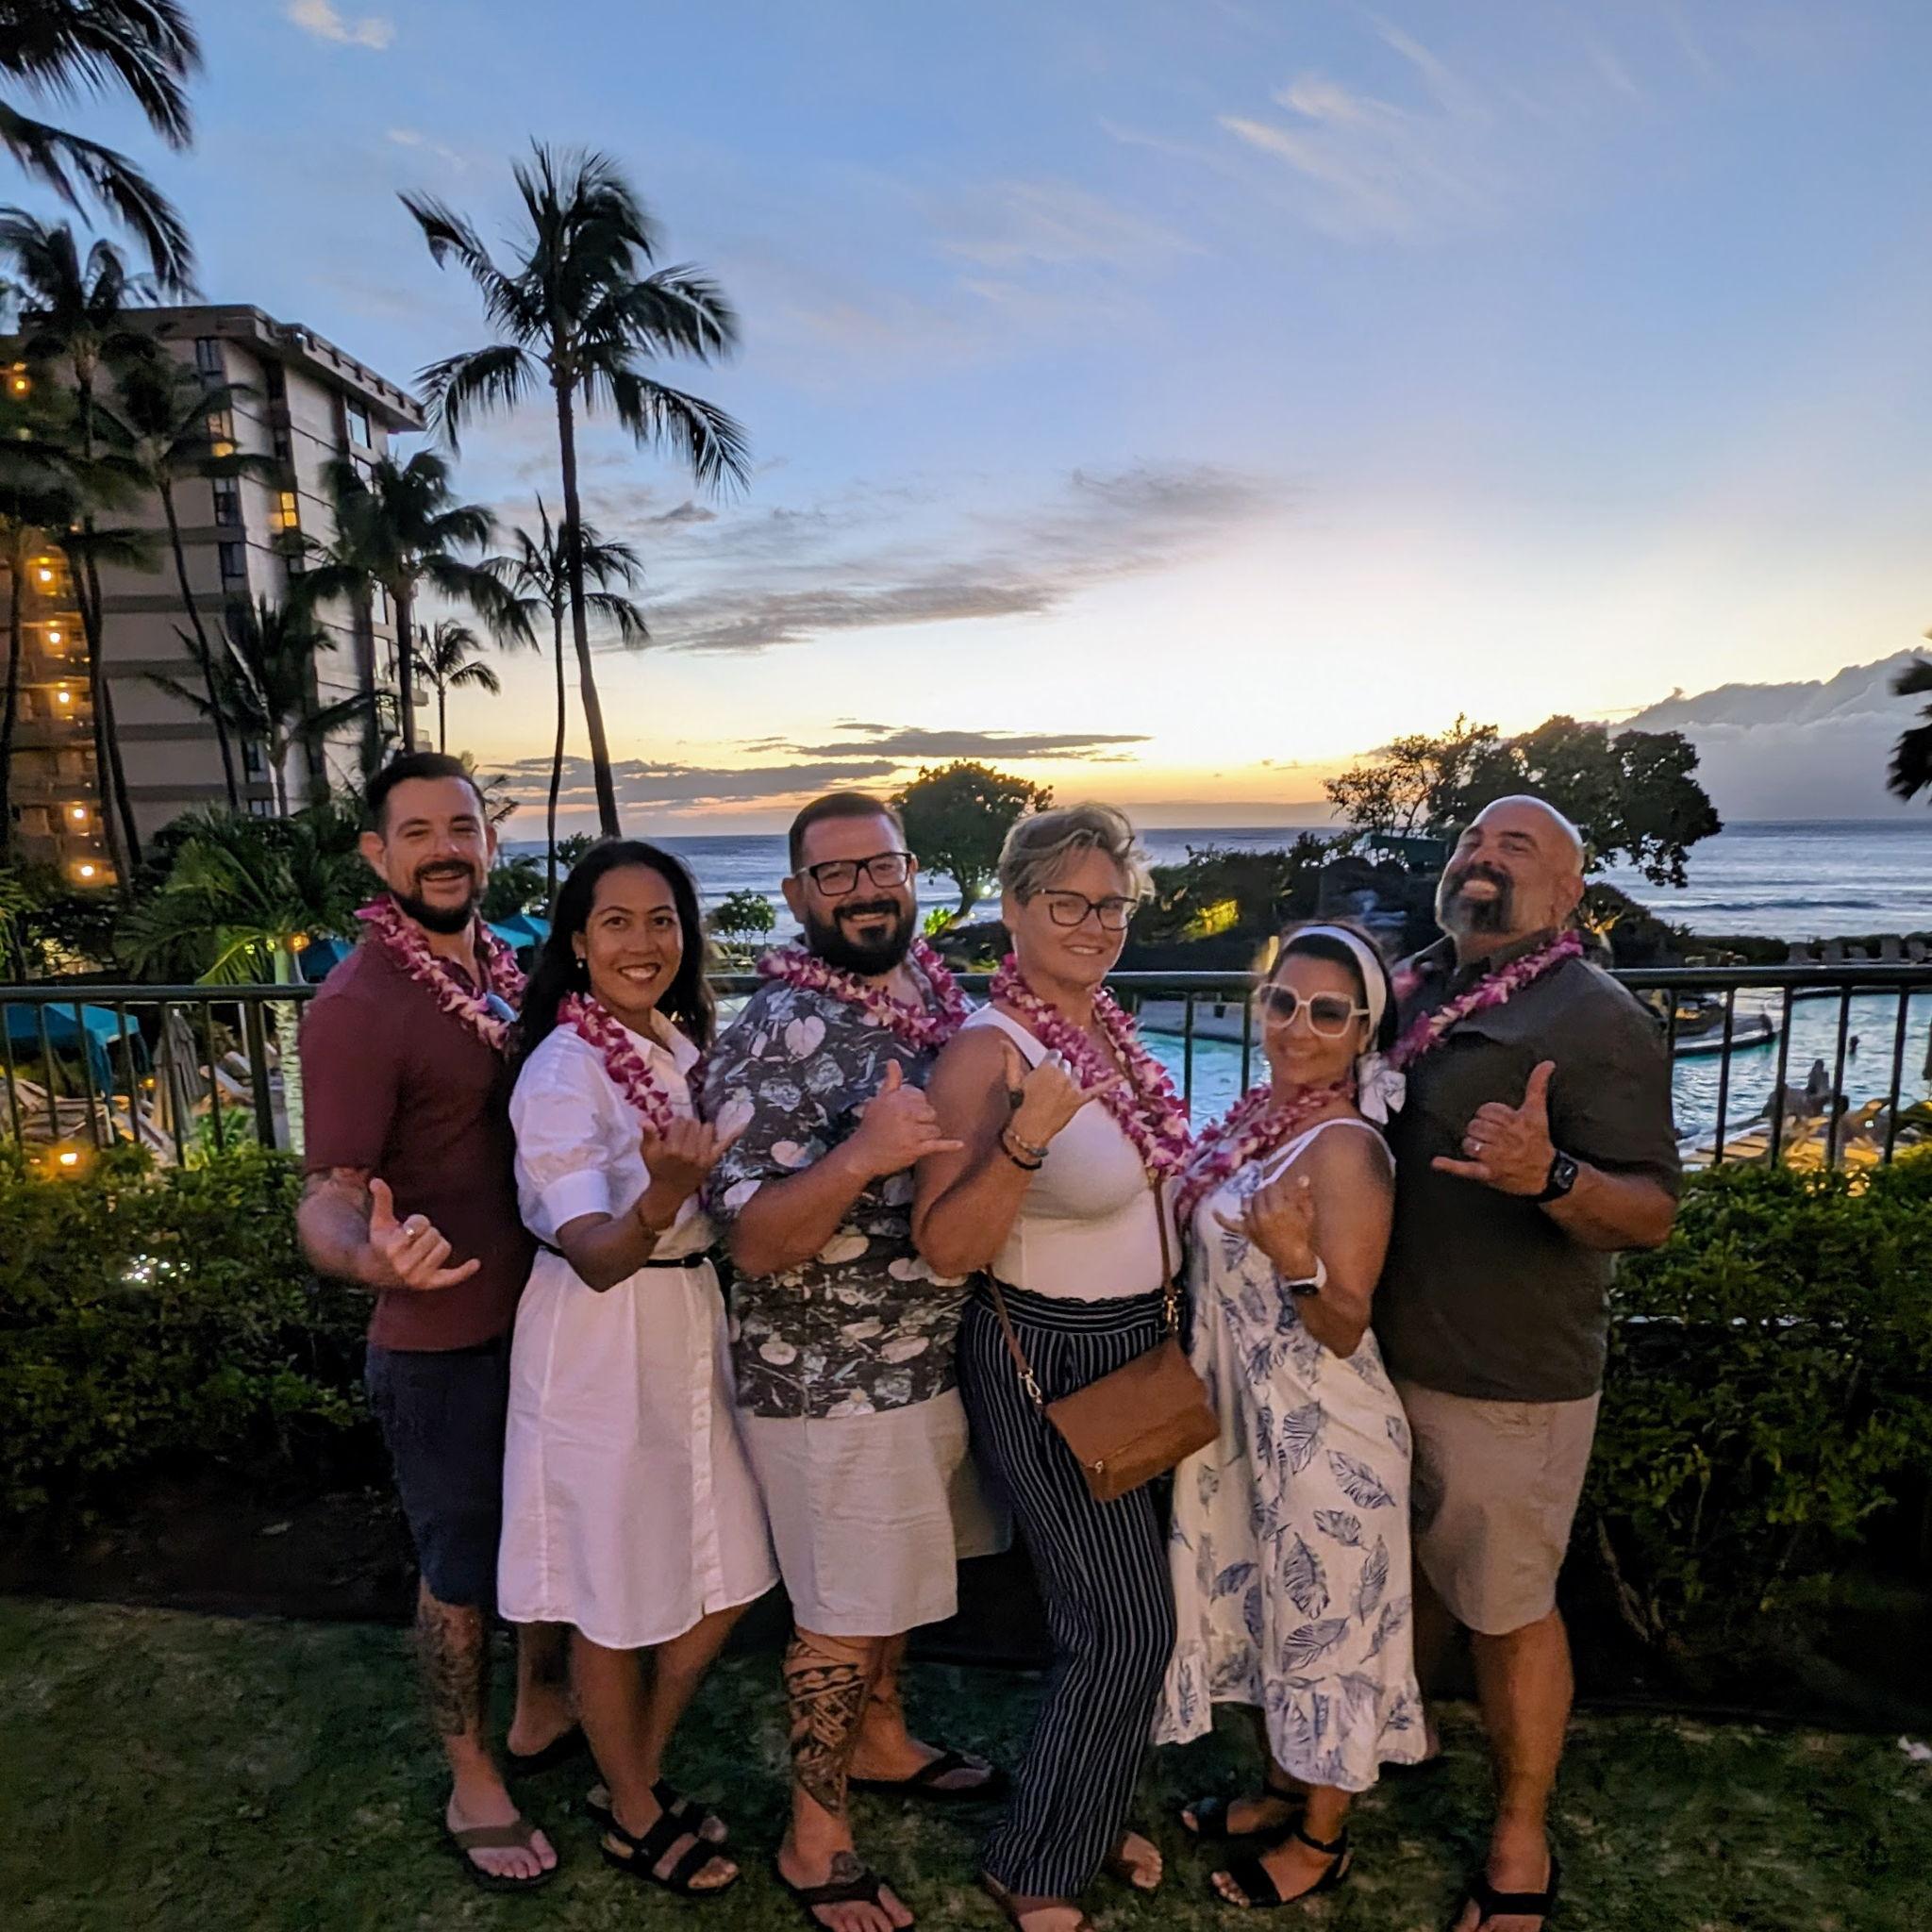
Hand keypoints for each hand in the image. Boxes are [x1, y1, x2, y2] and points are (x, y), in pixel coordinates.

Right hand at [363, 1178, 480, 1291]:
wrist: (375, 1272)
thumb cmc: (381, 1242)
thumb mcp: (379, 1221)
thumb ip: (382, 1200)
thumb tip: (376, 1180)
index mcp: (393, 1248)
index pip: (421, 1224)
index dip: (418, 1221)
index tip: (407, 1227)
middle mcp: (405, 1266)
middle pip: (435, 1235)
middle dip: (428, 1232)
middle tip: (415, 1239)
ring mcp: (417, 1277)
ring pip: (445, 1248)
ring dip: (437, 1244)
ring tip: (422, 1248)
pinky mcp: (429, 1284)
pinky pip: (451, 1277)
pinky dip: (464, 1271)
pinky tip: (476, 1263)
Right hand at [640, 1115, 743, 1211]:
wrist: (669, 1191)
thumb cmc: (657, 1169)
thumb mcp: (648, 1152)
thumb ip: (648, 1135)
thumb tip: (645, 1120)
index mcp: (672, 1149)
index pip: (680, 1122)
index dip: (676, 1124)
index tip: (674, 1130)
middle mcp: (689, 1152)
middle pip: (694, 1123)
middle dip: (689, 1125)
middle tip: (684, 1134)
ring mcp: (703, 1157)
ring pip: (707, 1128)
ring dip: (701, 1129)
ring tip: (695, 1138)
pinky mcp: (712, 1161)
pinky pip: (724, 1144)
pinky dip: (733, 1134)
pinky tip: (743, 1124)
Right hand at [847, 1060, 963, 1177]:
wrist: (863, 1153)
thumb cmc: (871, 1126)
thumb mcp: (879, 1100)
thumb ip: (891, 1081)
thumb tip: (893, 1061)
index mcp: (897, 1100)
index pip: (921, 1097)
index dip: (917, 1105)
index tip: (908, 1113)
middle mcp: (905, 1115)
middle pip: (930, 1112)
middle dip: (924, 1119)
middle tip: (910, 1127)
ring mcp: (911, 1133)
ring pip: (934, 1129)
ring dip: (928, 1134)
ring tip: (913, 1138)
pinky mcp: (915, 1150)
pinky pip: (937, 1145)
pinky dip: (949, 1145)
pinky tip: (960, 1144)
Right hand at [1006, 1042, 1122, 1146]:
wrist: (1028, 1131)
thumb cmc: (1019, 1104)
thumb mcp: (1013, 1080)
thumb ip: (1011, 1058)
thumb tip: (1003, 1041)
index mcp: (1048, 1067)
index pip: (1055, 1055)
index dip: (1050, 1062)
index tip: (1046, 1069)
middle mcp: (1063, 1074)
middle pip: (1066, 1065)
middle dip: (1060, 1071)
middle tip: (1050, 1085)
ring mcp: (1073, 1088)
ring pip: (1078, 1074)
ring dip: (1073, 1077)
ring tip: (1063, 1088)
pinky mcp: (1079, 1101)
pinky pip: (1097, 1090)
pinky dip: (1109, 1083)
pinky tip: (1120, 1077)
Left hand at [1217, 1170, 1318, 1279]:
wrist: (1292, 1257)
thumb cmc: (1301, 1234)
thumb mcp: (1306, 1213)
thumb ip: (1302, 1194)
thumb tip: (1303, 1176)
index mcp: (1278, 1208)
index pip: (1271, 1188)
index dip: (1278, 1189)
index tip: (1283, 1193)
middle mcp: (1262, 1214)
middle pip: (1259, 1193)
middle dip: (1267, 1194)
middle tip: (1275, 1199)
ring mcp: (1251, 1223)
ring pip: (1247, 1202)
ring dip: (1253, 1200)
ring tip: (1262, 1204)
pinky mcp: (1246, 1232)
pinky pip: (1230, 1224)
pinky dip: (1221, 1218)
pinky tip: (1213, 1210)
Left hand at [1431, 1060, 1557, 1195]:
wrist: (1546, 1174)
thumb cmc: (1538, 1140)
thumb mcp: (1538, 1111)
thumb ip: (1538, 1085)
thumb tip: (1547, 1063)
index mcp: (1516, 1122)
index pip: (1487, 1110)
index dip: (1489, 1114)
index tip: (1498, 1121)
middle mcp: (1505, 1139)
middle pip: (1476, 1125)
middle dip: (1480, 1129)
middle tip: (1492, 1136)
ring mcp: (1496, 1157)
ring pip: (1469, 1142)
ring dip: (1472, 1144)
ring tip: (1484, 1148)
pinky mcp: (1488, 1173)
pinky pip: (1466, 1168)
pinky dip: (1451, 1166)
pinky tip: (1437, 1162)